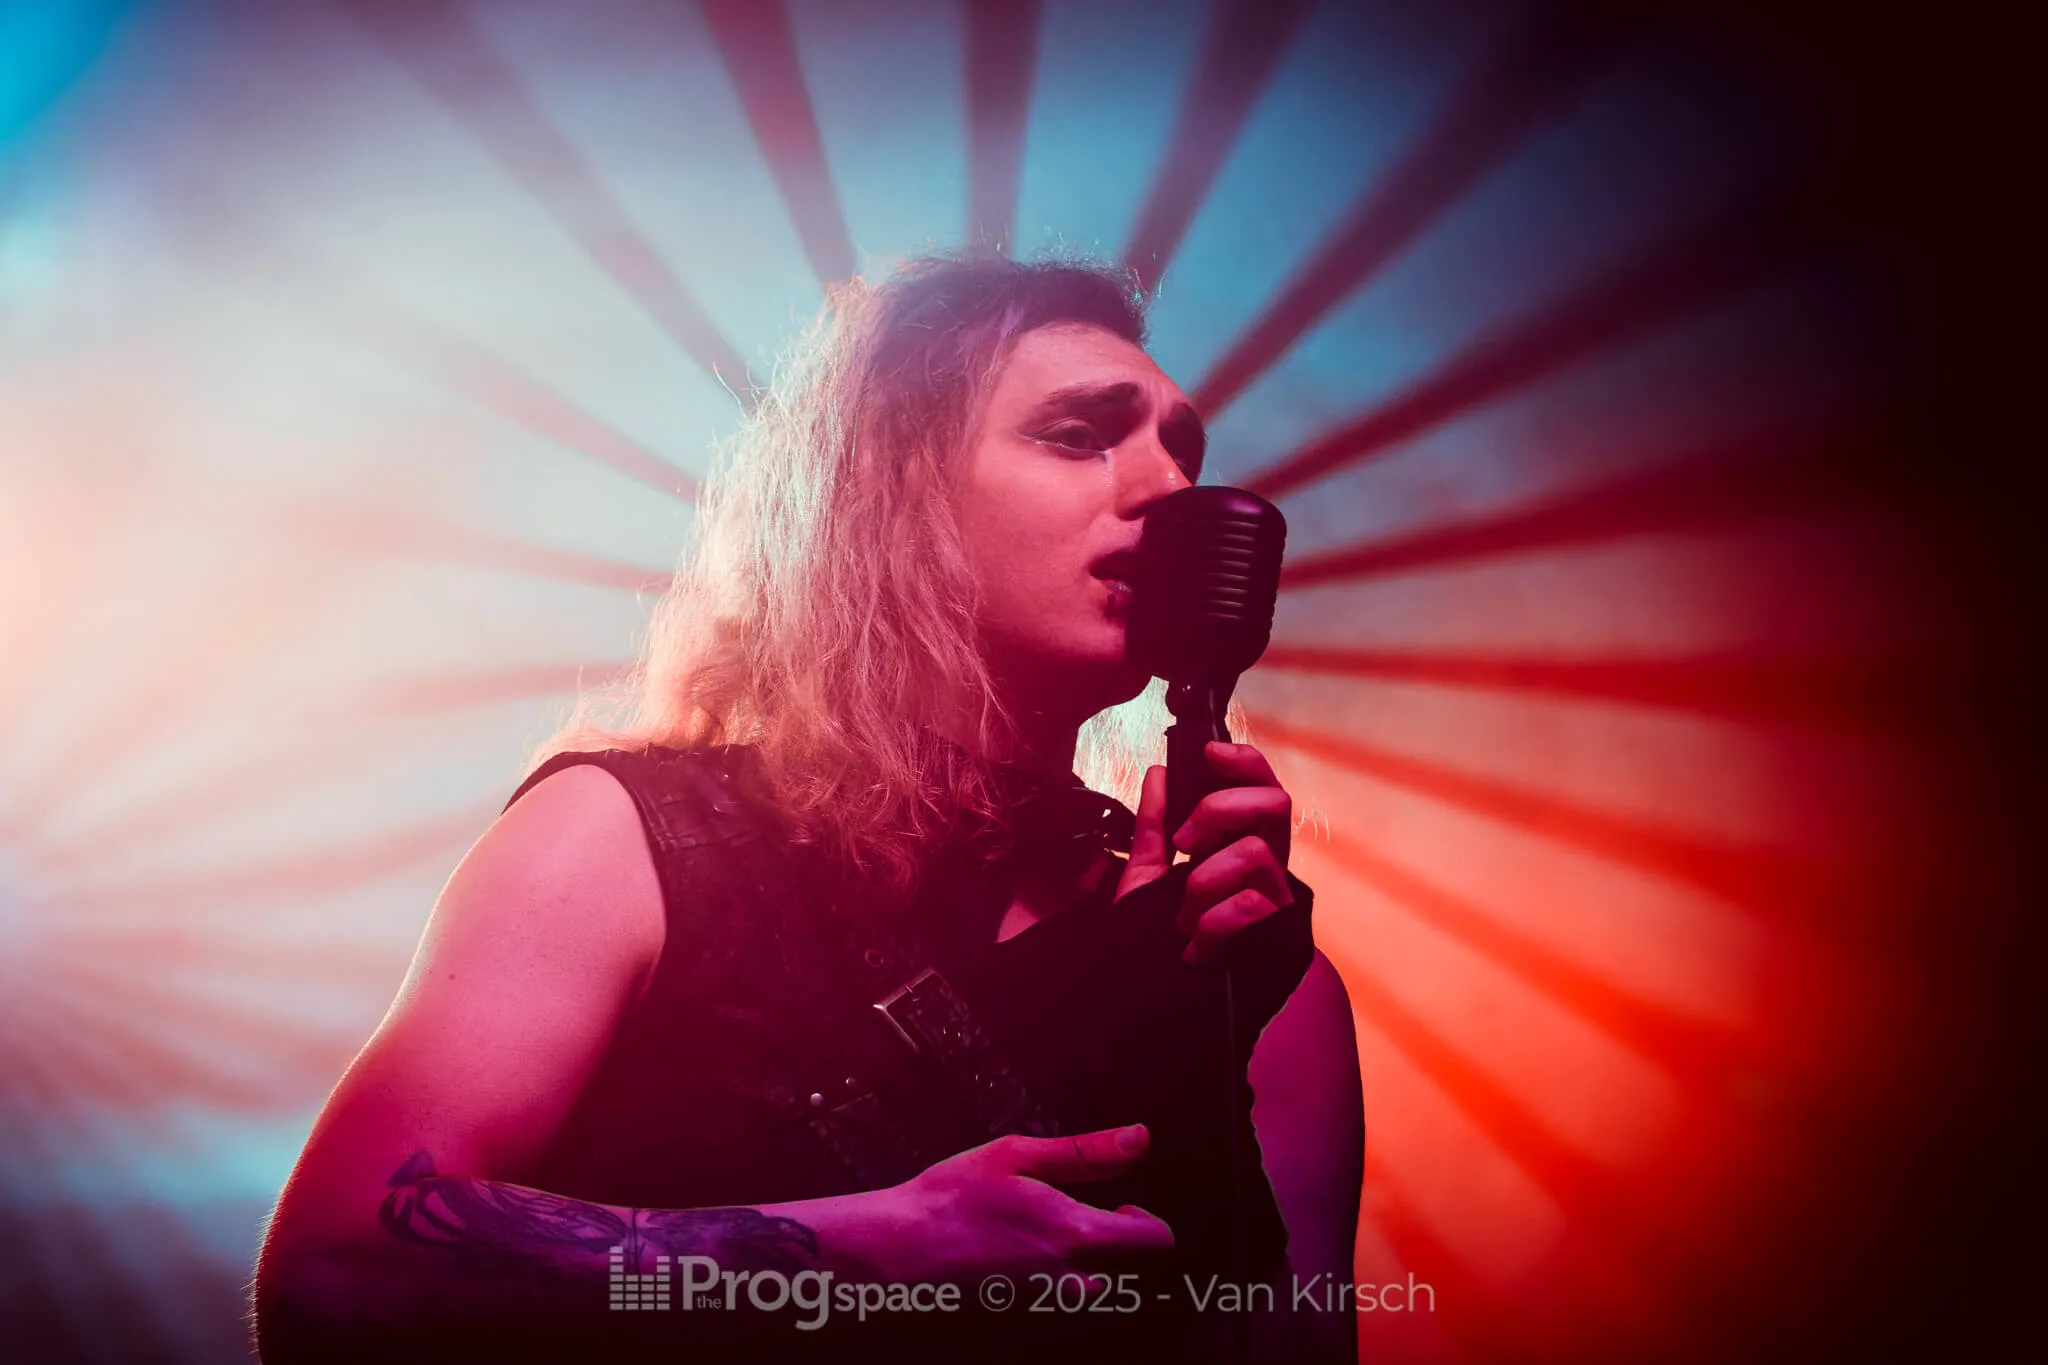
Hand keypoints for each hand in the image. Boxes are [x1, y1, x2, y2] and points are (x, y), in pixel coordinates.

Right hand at [867, 1125, 1173, 1282]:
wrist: (898, 1249)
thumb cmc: (953, 1196)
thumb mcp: (1018, 1155)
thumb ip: (1086, 1152)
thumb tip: (1139, 1138)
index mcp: (1075, 1234)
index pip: (1157, 1243)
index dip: (1147, 1222)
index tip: (1122, 1207)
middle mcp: (1070, 1279)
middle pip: (1134, 1272)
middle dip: (1118, 1245)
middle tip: (1081, 1220)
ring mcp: (1048, 1303)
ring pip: (1097, 1290)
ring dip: (1087, 1267)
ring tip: (1045, 1240)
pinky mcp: (1027, 1314)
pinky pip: (1063, 1301)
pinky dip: (1056, 1282)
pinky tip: (1020, 1261)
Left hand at [1113, 742, 1295, 965]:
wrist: (1158, 1003)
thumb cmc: (1156, 940)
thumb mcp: (1144, 876)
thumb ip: (1153, 825)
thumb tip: (1159, 773)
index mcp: (1239, 842)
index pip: (1262, 786)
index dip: (1245, 761)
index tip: (1208, 753)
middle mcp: (1267, 863)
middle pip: (1276, 803)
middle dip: (1221, 809)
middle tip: (1184, 844)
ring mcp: (1276, 898)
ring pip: (1254, 854)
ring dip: (1203, 882)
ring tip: (1182, 917)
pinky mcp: (1279, 934)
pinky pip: (1248, 906)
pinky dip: (1210, 924)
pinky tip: (1195, 946)